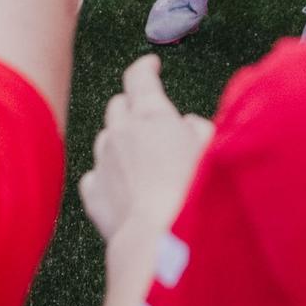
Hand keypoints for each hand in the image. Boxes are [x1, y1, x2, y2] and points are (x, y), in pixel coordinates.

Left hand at [79, 55, 212, 246]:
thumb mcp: (212, 151)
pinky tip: (124, 189)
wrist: (160, 241)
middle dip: (133, 107)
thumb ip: (199, 130)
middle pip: (118, 106)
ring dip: (121, 143)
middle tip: (152, 121)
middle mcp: (120, 132)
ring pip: (106, 139)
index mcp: (151, 114)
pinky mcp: (93, 193)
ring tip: (144, 163)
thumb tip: (188, 126)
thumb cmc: (194, 192)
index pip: (139, 77)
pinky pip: (96, 175)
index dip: (145, 67)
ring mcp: (102, 162)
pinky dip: (107, 176)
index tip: (152, 64)